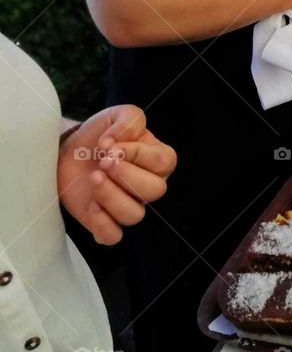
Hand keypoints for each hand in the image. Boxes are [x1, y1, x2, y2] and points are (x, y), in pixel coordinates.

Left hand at [57, 105, 176, 244]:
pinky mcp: (104, 221)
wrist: (67, 152)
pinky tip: (90, 205)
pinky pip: (113, 236)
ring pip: (134, 215)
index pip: (164, 162)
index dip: (138, 153)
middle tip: (102, 161)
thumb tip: (124, 138)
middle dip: (126, 174)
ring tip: (94, 177)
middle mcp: (147, 185)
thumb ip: (130, 118)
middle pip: (155, 190)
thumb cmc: (98, 136)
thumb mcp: (116, 115)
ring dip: (111, 195)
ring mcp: (127, 205)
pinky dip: (102, 223)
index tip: (109, 144)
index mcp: (157, 160)